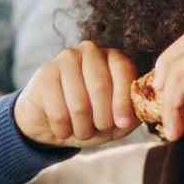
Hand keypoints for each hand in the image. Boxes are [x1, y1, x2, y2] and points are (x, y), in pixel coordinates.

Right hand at [14, 41, 139, 148]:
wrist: (50, 121)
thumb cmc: (90, 119)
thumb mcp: (115, 121)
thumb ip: (131, 115)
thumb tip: (138, 112)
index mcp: (114, 58)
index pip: (123, 71)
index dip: (123, 101)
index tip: (122, 123)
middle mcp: (91, 51)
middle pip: (100, 86)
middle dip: (102, 118)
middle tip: (100, 130)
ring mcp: (66, 59)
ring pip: (79, 103)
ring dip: (82, 128)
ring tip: (82, 132)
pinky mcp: (45, 73)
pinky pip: (58, 112)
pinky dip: (63, 130)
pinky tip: (63, 130)